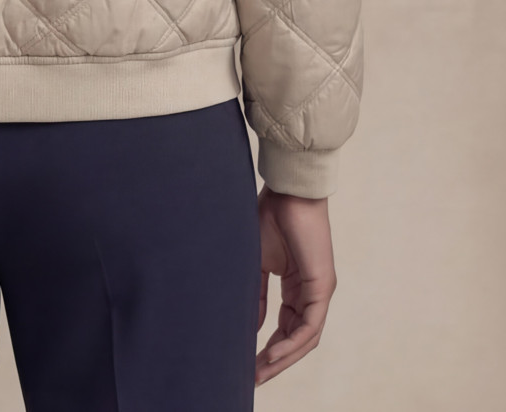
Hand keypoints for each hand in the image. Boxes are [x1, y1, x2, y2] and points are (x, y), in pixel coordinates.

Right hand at [255, 184, 337, 385]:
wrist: (286, 191)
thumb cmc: (270, 216)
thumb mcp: (258, 263)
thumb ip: (257, 295)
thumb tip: (253, 326)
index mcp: (297, 285)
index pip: (285, 326)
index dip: (268, 347)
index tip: (248, 363)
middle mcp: (312, 292)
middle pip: (297, 338)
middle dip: (275, 361)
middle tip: (253, 379)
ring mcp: (319, 291)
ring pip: (305, 338)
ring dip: (283, 358)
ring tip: (260, 373)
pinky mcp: (321, 287)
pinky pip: (309, 326)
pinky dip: (291, 343)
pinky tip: (272, 353)